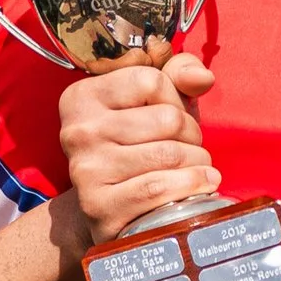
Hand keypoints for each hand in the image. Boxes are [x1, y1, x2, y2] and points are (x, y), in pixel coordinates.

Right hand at [60, 52, 219, 241]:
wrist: (107, 206)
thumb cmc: (137, 145)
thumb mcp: (152, 100)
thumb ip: (178, 74)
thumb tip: (203, 78)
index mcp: (82, 97)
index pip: (152, 81)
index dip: (177, 99)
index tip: (176, 116)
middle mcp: (78, 131)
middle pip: (167, 119)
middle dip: (193, 135)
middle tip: (190, 148)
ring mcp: (85, 170)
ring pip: (169, 154)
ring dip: (198, 162)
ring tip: (200, 167)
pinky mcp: (98, 206)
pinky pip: (158, 189)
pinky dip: (191, 186)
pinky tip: (202, 185)